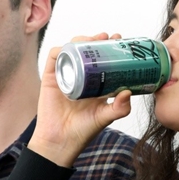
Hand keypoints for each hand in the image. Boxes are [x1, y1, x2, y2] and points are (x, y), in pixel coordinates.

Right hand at [28, 33, 131, 166]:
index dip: (110, 48)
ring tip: (92, 39)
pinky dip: (61, 49)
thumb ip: (119, 108)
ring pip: (71, 50)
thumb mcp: (105, 118)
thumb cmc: (82, 131)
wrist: (60, 142)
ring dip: (81, 40)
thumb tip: (128, 92)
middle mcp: (80, 76)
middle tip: (108, 37)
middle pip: (87, 50)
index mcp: (95, 83)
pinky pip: (54, 57)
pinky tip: (70, 47)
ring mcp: (65, 75)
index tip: (120, 41)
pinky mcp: (51, 77)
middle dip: (97, 39)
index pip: (103, 59)